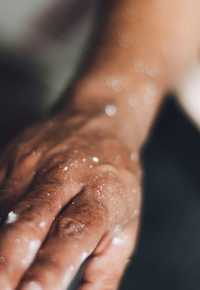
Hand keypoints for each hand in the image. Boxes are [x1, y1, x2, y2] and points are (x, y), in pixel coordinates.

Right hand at [0, 111, 141, 289]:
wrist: (99, 122)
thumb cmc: (116, 176)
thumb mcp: (126, 221)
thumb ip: (106, 271)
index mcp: (101, 194)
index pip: (74, 233)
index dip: (50, 267)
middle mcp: (66, 174)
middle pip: (31, 218)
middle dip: (7, 259)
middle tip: (0, 287)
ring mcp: (35, 162)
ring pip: (4, 205)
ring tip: (1, 268)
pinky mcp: (14, 155)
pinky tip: (2, 233)